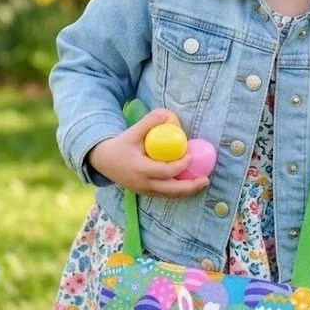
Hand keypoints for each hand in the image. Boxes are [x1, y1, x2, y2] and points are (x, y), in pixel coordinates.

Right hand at [86, 108, 211, 198]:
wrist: (103, 161)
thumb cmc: (120, 145)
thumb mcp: (132, 132)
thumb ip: (148, 122)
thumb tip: (166, 114)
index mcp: (141, 170)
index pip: (166, 171)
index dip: (181, 165)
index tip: (190, 155)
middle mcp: (143, 184)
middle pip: (171, 190)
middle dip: (190, 187)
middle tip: (206, 180)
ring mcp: (144, 191)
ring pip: (169, 195)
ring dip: (186, 191)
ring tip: (201, 183)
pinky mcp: (145, 193)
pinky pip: (164, 195)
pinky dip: (177, 191)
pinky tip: (188, 183)